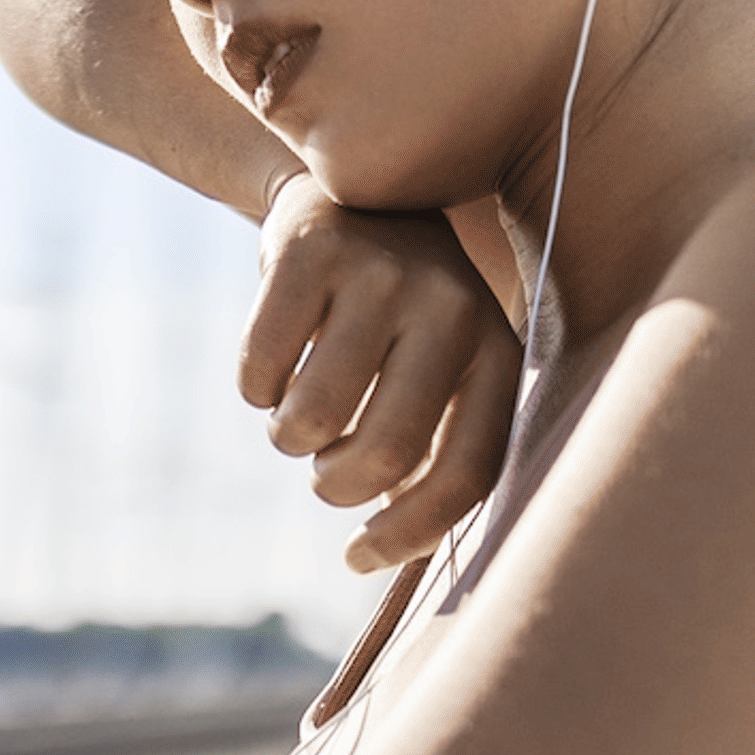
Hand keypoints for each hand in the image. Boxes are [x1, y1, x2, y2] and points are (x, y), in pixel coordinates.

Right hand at [243, 176, 520, 570]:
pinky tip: (273, 372)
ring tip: (299, 419)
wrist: (353, 196)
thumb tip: (384, 556)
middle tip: (325, 472)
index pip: (468, 473)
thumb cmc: (399, 321)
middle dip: (337, 486)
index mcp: (498, 351)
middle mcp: (453, 307)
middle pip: (386, 453)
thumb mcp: (442, 372)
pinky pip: (261, 372)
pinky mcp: (309, 252)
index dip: (407, 535)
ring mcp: (381, 274)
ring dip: (290, 440)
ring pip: (315, 418)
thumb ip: (434, 453)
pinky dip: (256, 391)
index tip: (356, 557)